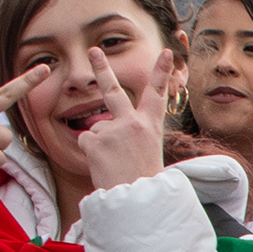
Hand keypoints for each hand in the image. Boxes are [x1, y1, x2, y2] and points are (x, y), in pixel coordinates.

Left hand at [74, 56, 166, 191]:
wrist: (138, 201)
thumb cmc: (144, 180)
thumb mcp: (148, 151)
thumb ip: (130, 133)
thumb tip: (100, 126)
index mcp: (151, 126)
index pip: (158, 94)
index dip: (161, 72)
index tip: (165, 52)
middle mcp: (133, 123)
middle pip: (113, 91)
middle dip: (102, 68)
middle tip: (93, 50)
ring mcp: (113, 130)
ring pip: (97, 130)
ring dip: (100, 145)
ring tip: (114, 164)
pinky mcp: (96, 140)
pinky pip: (87, 142)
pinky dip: (91, 154)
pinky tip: (104, 165)